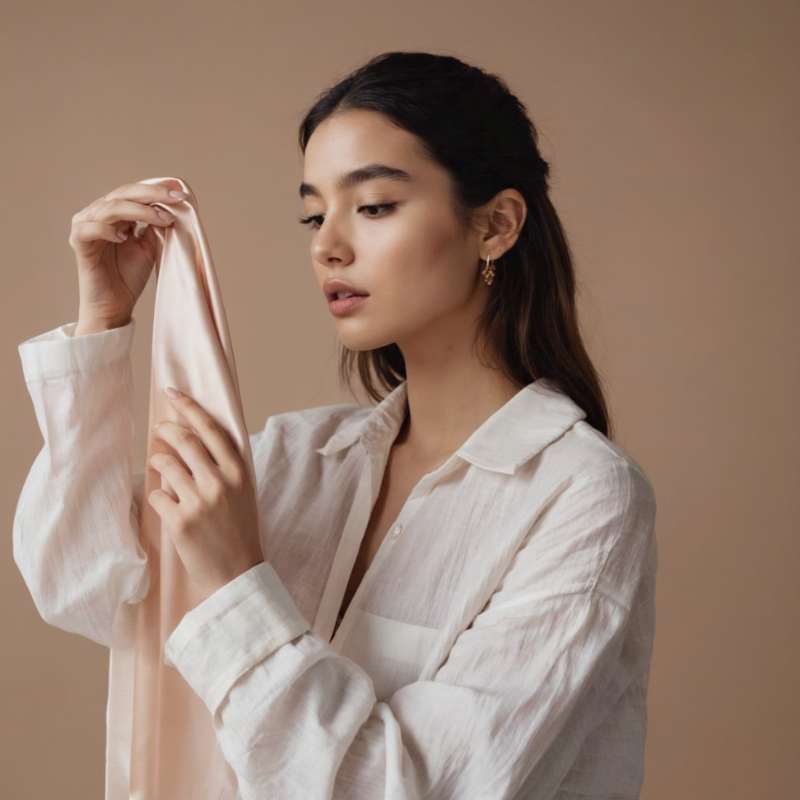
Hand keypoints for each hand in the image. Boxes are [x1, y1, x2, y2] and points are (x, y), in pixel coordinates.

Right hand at [70, 180, 186, 328]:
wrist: (115, 305)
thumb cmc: (130, 276)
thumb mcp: (149, 245)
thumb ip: (153, 225)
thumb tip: (170, 205)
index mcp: (115, 213)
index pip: (134, 193)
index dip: (157, 189)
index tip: (181, 191)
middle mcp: (97, 215)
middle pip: (123, 194)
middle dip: (152, 194)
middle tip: (175, 198)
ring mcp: (86, 226)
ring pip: (110, 208)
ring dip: (139, 211)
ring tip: (161, 219)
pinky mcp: (78, 243)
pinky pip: (88, 228)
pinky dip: (107, 228)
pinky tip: (124, 236)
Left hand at [147, 387, 263, 600]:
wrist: (237, 572)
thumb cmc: (239, 529)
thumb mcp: (243, 491)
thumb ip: (225, 465)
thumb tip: (196, 436)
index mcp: (239, 471)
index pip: (210, 429)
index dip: (189, 407)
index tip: (172, 392)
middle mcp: (220, 482)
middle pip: (185, 441)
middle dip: (167, 429)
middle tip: (160, 429)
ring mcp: (199, 501)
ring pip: (165, 465)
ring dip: (157, 459)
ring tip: (159, 462)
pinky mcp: (180, 520)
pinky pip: (157, 494)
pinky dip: (158, 494)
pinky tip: (166, 502)